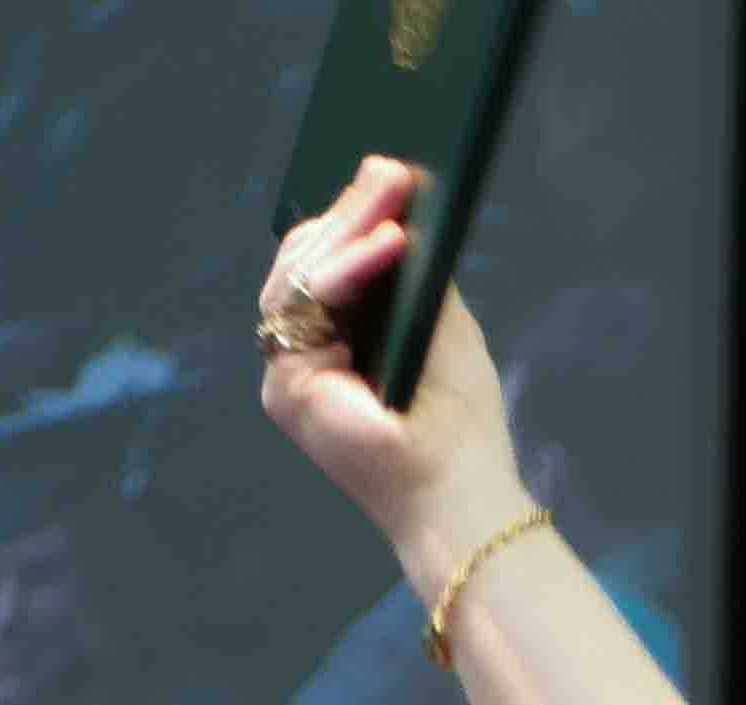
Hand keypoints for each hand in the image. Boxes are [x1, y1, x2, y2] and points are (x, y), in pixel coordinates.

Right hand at [257, 156, 528, 570]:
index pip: (324, 263)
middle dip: (350, 209)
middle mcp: (302, 357)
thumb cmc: (458, 423)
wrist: (460, 493)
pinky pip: (310, 308)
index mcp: (335, 342)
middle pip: (305, 262)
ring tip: (395, 193)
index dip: (352, 215)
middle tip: (392, 169)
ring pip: (300, 275)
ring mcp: (286, 373)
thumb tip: (404, 199)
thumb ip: (417, 272)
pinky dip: (350, 271)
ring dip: (350, 228)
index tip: (390, 172)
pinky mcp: (287, 389)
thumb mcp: (441, 327)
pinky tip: (389, 242)